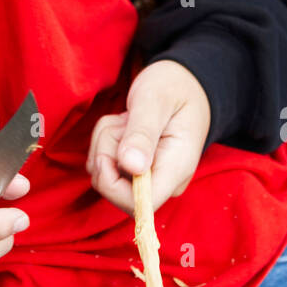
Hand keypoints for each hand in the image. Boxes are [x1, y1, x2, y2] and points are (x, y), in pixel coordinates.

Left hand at [87, 60, 210, 214]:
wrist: (183, 82)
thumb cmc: (174, 87)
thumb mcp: (156, 101)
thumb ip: (142, 133)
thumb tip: (131, 166)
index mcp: (176, 169)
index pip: (140, 204)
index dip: (112, 184)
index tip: (107, 152)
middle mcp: (164, 181)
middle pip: (115, 190)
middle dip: (106, 153)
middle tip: (123, 123)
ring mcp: (148, 178)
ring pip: (104, 175)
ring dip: (104, 142)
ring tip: (127, 120)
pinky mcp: (134, 171)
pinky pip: (102, 165)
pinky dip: (104, 142)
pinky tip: (123, 126)